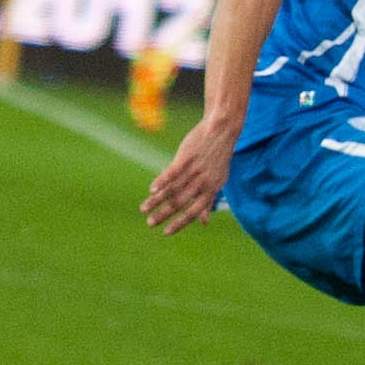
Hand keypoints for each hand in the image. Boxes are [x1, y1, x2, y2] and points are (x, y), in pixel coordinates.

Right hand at [141, 116, 238, 233]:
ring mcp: (194, 170)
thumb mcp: (218, 182)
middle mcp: (203, 182)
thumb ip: (208, 202)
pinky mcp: (186, 157)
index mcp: (211, 190)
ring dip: (156, 201)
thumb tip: (204, 223)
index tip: (166, 233)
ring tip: (143, 209)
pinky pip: (172, 173)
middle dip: (163, 215)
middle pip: (180, 203)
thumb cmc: (218, 158)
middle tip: (150, 224)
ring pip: (172, 189)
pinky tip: (152, 190)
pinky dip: (161, 182)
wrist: (221, 131)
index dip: (179, 224)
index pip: (193, 213)